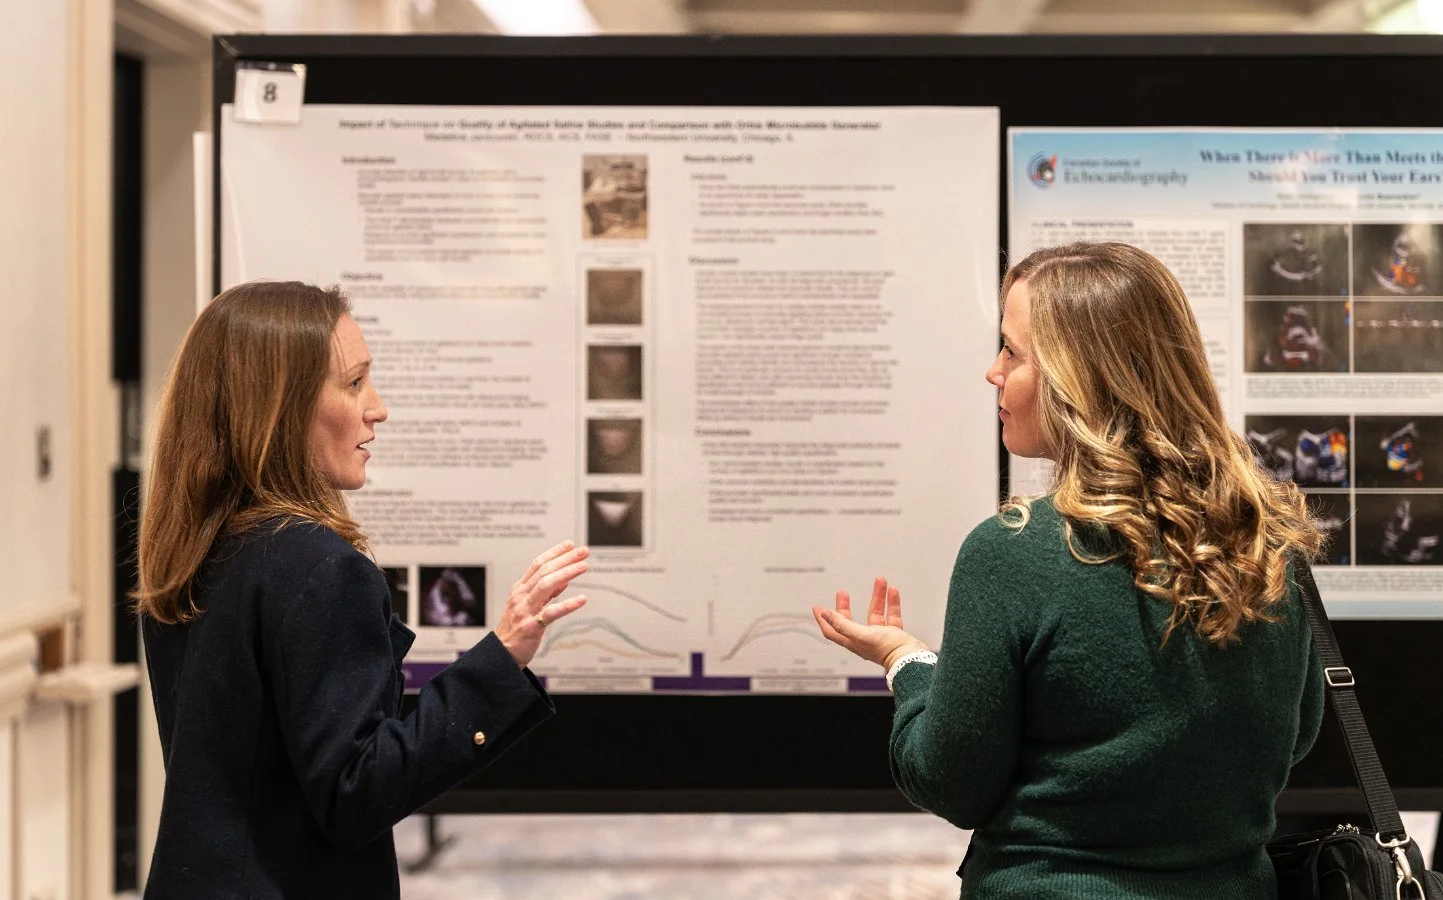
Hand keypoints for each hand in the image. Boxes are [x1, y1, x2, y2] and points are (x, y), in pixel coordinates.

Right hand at [492, 541, 588, 667]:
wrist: (501, 654)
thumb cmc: (516, 629)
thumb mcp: (528, 606)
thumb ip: (546, 592)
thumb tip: (565, 578)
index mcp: (520, 589)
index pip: (538, 564)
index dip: (554, 552)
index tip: (570, 544)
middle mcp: (521, 596)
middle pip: (544, 571)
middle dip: (565, 559)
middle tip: (583, 551)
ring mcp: (525, 610)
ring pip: (546, 585)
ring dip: (567, 573)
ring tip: (584, 566)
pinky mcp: (531, 626)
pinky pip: (551, 613)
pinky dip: (568, 604)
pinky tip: (582, 599)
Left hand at [812, 576, 927, 669]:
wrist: (912, 659)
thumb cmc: (888, 651)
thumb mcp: (862, 635)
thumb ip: (843, 624)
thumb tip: (825, 614)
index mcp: (854, 642)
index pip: (832, 631)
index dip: (823, 620)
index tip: (817, 608)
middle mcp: (865, 640)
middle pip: (850, 621)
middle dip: (845, 606)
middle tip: (842, 593)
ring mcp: (880, 636)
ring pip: (875, 613)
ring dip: (877, 597)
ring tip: (880, 581)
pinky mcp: (895, 634)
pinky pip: (892, 615)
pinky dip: (892, 603)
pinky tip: (892, 591)